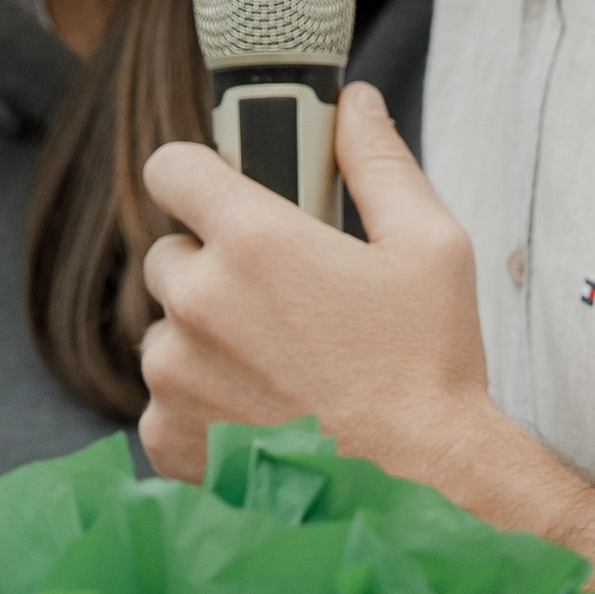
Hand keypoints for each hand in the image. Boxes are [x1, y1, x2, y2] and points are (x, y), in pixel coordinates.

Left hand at [139, 83, 494, 485]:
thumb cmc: (430, 368)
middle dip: (214, 269)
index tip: (219, 193)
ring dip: (205, 341)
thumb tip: (353, 104)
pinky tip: (263, 417)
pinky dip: (200, 407)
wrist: (419, 489)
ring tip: (280, 370)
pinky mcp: (169, 438)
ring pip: (167, 333)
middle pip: (168, 256)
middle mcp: (200, 303)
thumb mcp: (430, 247)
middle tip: (281, 303)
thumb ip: (379, 163)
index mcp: (254, 242)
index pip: (170, 167)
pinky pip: (163, 402)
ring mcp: (176, 376)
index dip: (197, 175)